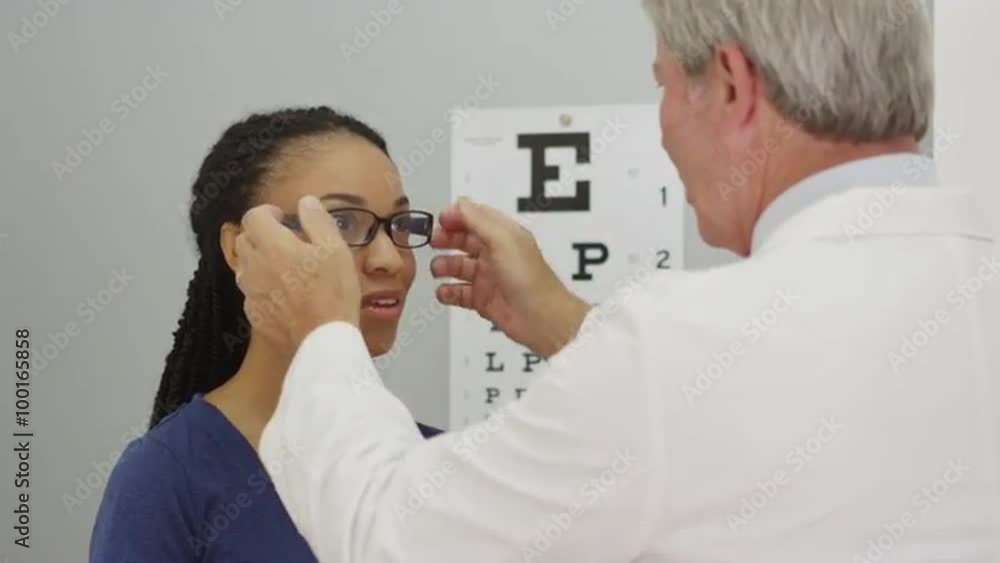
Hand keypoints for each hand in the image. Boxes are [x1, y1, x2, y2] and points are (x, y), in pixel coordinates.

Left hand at [235, 196, 360, 352]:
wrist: (323, 342)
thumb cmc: (333, 294)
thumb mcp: (336, 250)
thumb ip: (318, 220)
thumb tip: (306, 202)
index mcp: (273, 246)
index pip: (253, 216)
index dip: (267, 212)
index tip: (283, 218)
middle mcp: (254, 266)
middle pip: (245, 240)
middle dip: (261, 235)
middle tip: (286, 241)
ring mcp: (251, 293)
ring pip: (245, 267)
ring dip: (260, 261)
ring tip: (285, 268)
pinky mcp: (255, 314)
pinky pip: (252, 293)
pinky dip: (263, 287)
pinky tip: (285, 295)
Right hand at [430, 198, 591, 356]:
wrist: (541, 318)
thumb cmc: (530, 280)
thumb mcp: (503, 240)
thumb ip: (478, 220)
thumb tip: (459, 204)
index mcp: (504, 235)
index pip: (475, 217)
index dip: (456, 217)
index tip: (440, 221)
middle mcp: (496, 254)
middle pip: (463, 240)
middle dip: (446, 239)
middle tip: (435, 243)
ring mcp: (489, 277)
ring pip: (458, 267)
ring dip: (444, 266)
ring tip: (438, 270)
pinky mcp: (483, 299)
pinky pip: (458, 293)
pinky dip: (448, 292)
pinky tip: (445, 291)